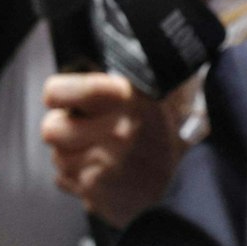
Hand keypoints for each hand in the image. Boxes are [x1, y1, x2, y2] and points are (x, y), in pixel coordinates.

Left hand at [41, 72, 185, 228]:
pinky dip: (79, 180)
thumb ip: (134, 73)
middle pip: (51, 129)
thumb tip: (114, 51)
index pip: (57, 92)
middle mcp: (113, 131)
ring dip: (73, 155)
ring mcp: (103, 166)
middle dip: (64, 129)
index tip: (65, 98)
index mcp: (126, 97)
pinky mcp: (96, 194)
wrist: (195, 185)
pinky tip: (105, 175)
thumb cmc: (174, 134)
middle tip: (86, 129)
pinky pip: (65, 181)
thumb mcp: (163, 92)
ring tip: (103, 154)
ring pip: (58, 157)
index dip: (59, 94)